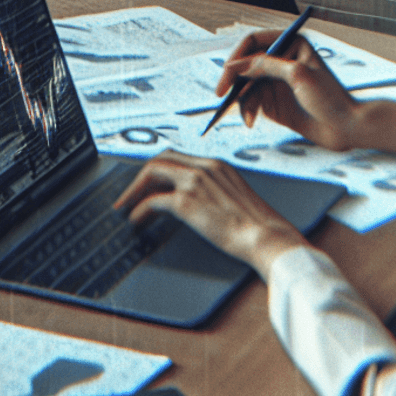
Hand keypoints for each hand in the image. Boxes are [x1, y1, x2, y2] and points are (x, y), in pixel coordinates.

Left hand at [113, 151, 304, 279]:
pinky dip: (140, 209)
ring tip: (126, 204)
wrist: (269, 239)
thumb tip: (199, 202)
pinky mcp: (186, 201)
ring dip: (134, 189)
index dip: (160, 168)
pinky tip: (136, 219)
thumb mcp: (237, 197)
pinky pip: (152, 201)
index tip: (149, 180)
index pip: (178, 156)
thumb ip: (216, 191)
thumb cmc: (259, 227)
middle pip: (161, 159)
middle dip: (142, 175)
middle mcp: (203, 167)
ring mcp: (194, 182)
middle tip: (131, 192)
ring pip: (151, 172)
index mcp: (217, 164)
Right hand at [216, 29, 361, 150]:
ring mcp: (276, 82)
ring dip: (242, 100)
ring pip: (246, 85)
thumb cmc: (330, 98)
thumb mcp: (297, 74)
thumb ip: (265, 65)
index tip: (228, 73)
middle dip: (234, 80)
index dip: (238, 55)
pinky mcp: (274, 102)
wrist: (349, 129)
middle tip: (222, 94)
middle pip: (245, 63)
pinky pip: (251, 102)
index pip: (253, 42)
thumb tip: (236, 65)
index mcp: (290, 44)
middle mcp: (280, 60)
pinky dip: (247, 110)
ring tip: (248, 116)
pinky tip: (251, 121)